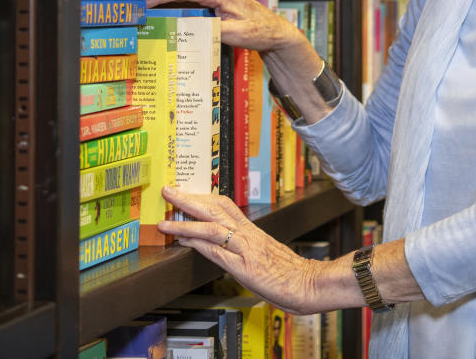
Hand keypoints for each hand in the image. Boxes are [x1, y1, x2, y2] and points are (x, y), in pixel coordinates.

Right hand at [138, 0, 294, 52]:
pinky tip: (161, 16)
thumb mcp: (235, 34)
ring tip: (141, 13)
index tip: (141, 4)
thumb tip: (188, 29)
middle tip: (133, 10)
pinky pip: (188, 0)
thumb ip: (212, 30)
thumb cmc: (260, 30)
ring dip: (162, 3)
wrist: (275, 31)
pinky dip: (173, 7)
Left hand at [157, 186, 325, 314]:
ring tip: (165, 221)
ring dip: (186, 222)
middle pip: (215, 209)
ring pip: (212, 227)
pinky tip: (183, 241)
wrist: (310, 284)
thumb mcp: (267, 255)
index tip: (186, 193)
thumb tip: (230, 249)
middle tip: (169, 191)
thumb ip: (248, 249)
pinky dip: (198, 244)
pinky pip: (217, 251)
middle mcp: (248, 234)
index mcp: (253, 231)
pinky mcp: (245, 266)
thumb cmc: (292, 274)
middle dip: (189, 199)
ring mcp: (246, 248)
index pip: (225, 206)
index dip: (203, 198)